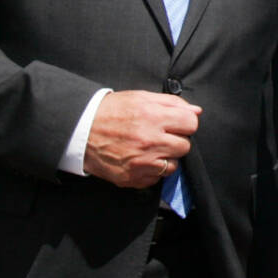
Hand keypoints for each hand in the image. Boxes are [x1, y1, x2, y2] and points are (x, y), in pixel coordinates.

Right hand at [82, 90, 200, 187]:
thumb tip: (196, 111)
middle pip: (185, 146)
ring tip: (151, 148)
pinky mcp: (131, 178)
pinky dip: (152, 171)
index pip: (191, 124)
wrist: (81, 131)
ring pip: (173, 166)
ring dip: (166, 158)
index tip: (177, 123)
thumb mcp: (141, 97)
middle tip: (163, 136)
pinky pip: (155, 179)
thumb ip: (172, 103)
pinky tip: (141, 159)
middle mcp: (149, 141)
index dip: (186, 123)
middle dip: (177, 140)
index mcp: (153, 117)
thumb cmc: (112, 111)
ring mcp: (140, 163)